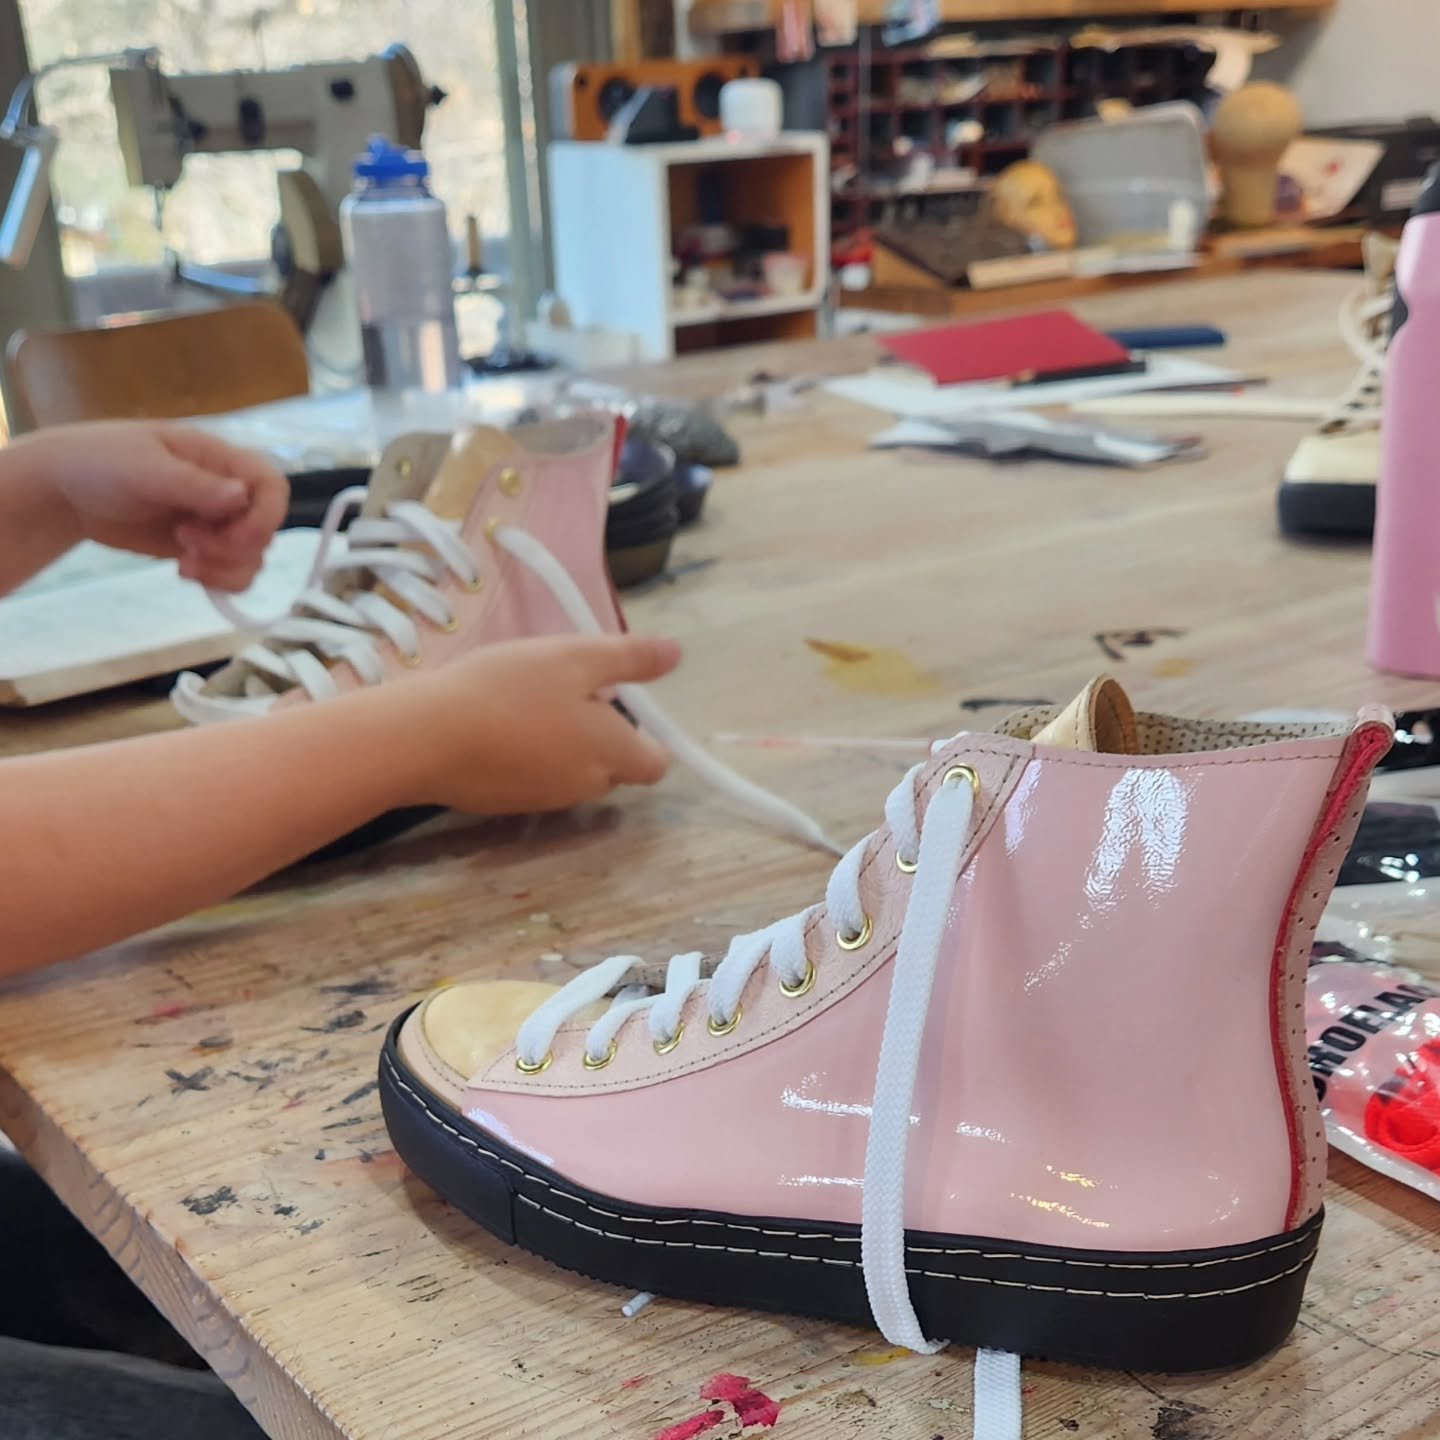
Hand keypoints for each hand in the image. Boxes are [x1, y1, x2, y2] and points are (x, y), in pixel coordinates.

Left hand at [20, 420, 288, 591]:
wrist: (66, 488)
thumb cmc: (102, 462)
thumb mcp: (146, 469)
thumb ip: (195, 485)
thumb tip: (243, 495)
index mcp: (221, 461)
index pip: (272, 488)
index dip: (266, 517)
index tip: (236, 536)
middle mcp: (227, 493)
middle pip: (265, 531)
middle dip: (230, 547)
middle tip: (185, 542)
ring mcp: (215, 524)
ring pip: (252, 558)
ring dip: (224, 569)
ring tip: (182, 562)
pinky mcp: (200, 550)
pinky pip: (230, 574)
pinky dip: (217, 581)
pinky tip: (183, 572)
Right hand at [387, 633, 680, 813]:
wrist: (423, 738)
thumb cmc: (506, 689)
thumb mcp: (573, 657)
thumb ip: (630, 657)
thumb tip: (678, 654)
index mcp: (611, 754)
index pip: (655, 764)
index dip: (647, 735)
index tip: (619, 699)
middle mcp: (585, 787)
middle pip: (613, 766)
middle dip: (600, 734)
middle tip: (562, 689)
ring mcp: (543, 801)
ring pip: (572, 771)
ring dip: (562, 743)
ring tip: (523, 701)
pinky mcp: (505, 804)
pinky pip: (534, 778)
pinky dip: (527, 756)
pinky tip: (495, 725)